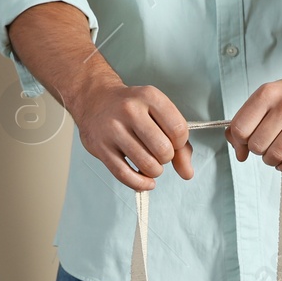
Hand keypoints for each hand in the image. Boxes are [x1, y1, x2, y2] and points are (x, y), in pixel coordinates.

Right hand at [66, 79, 191, 191]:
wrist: (95, 100)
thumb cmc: (132, 109)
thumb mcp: (158, 114)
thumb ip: (179, 143)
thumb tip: (187, 173)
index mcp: (149, 96)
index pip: (179, 130)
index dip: (180, 143)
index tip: (173, 142)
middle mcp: (130, 110)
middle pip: (164, 150)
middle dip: (166, 158)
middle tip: (158, 152)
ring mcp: (113, 129)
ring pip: (146, 165)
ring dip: (154, 171)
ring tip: (150, 163)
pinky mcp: (100, 147)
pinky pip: (125, 175)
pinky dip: (140, 183)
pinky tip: (145, 180)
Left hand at [226, 68, 281, 174]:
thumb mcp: (266, 97)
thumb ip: (246, 121)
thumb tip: (239, 152)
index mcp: (268, 93)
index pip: (240, 129)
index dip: (240, 142)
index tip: (245, 144)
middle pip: (257, 145)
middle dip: (258, 151)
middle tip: (266, 145)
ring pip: (276, 155)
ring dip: (272, 160)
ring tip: (277, 153)